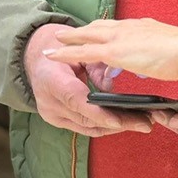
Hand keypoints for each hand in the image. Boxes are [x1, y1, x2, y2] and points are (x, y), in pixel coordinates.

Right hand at [24, 24, 151, 136]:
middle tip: (146, 122)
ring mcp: (52, 114)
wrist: (32, 56)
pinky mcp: (56, 120)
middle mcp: (50, 103)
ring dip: (115, 128)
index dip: (102, 114)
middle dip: (119, 123)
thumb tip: (110, 86)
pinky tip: (123, 124)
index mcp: (53, 80)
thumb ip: (95, 67)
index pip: (79, 102)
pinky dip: (104, 126)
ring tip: (140, 124)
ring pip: (88, 128)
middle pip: (88, 120)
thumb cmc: (58, 49)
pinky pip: (84, 128)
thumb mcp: (78, 52)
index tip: (124, 120)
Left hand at [43, 18, 177, 81]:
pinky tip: (53, 55)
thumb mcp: (168, 52)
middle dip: (82, 31)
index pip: (117, 28)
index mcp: (142, 27)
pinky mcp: (114, 51)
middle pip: (98, 27)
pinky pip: (83, 52)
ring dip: (70, 38)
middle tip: (67, 33)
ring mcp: (120, 38)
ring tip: (56, 41)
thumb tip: (149, 64)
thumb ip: (156, 56)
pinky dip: (66, 53)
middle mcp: (129, 27)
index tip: (95, 33)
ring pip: (87, 36)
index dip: (104, 31)